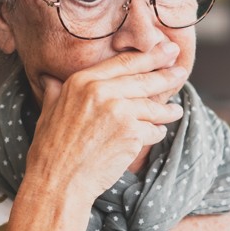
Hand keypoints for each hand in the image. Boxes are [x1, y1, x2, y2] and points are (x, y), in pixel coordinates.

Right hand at [25, 42, 186, 203]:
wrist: (59, 180)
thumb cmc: (51, 150)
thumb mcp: (48, 112)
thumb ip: (56, 92)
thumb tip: (49, 78)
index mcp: (82, 81)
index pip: (123, 62)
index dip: (148, 56)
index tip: (165, 50)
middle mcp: (101, 91)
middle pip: (144, 80)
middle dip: (166, 74)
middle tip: (181, 69)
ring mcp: (119, 111)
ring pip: (152, 107)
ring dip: (167, 110)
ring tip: (176, 110)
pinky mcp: (131, 133)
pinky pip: (153, 130)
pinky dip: (157, 133)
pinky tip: (159, 133)